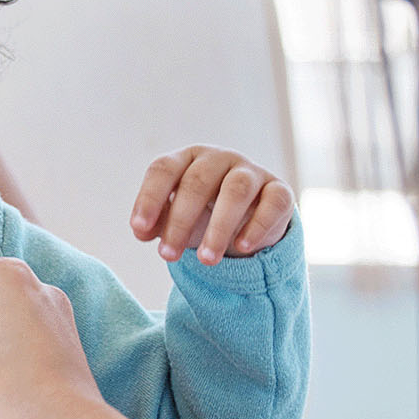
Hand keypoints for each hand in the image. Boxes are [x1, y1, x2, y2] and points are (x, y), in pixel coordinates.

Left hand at [130, 145, 294, 264]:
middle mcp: (219, 159)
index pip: (164, 168)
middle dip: (180, 221)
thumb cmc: (205, 214)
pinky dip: (258, 226)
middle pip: (197, 181)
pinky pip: (273, 203)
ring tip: (205, 260)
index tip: (139, 228)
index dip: (149, 197)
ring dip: (219, 227)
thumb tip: (141, 231)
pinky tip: (242, 248)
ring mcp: (251, 172)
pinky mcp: (279, 190)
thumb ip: (157, 222)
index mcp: (188, 159)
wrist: (250, 220)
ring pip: (236, 190)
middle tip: (168, 255)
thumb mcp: (177, 218)